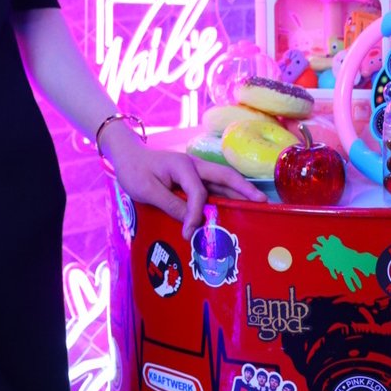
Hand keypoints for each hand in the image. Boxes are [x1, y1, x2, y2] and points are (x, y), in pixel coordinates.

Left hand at [101, 126, 265, 239]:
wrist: (127, 157)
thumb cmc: (135, 172)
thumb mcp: (147, 190)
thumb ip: (170, 204)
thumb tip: (192, 223)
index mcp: (183, 166)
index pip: (198, 192)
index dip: (197, 214)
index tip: (189, 234)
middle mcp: (195, 166)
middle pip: (225, 176)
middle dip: (245, 188)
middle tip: (262, 201)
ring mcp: (196, 171)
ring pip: (224, 181)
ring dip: (241, 192)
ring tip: (258, 205)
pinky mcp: (195, 178)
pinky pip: (215, 187)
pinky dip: (228, 196)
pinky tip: (237, 207)